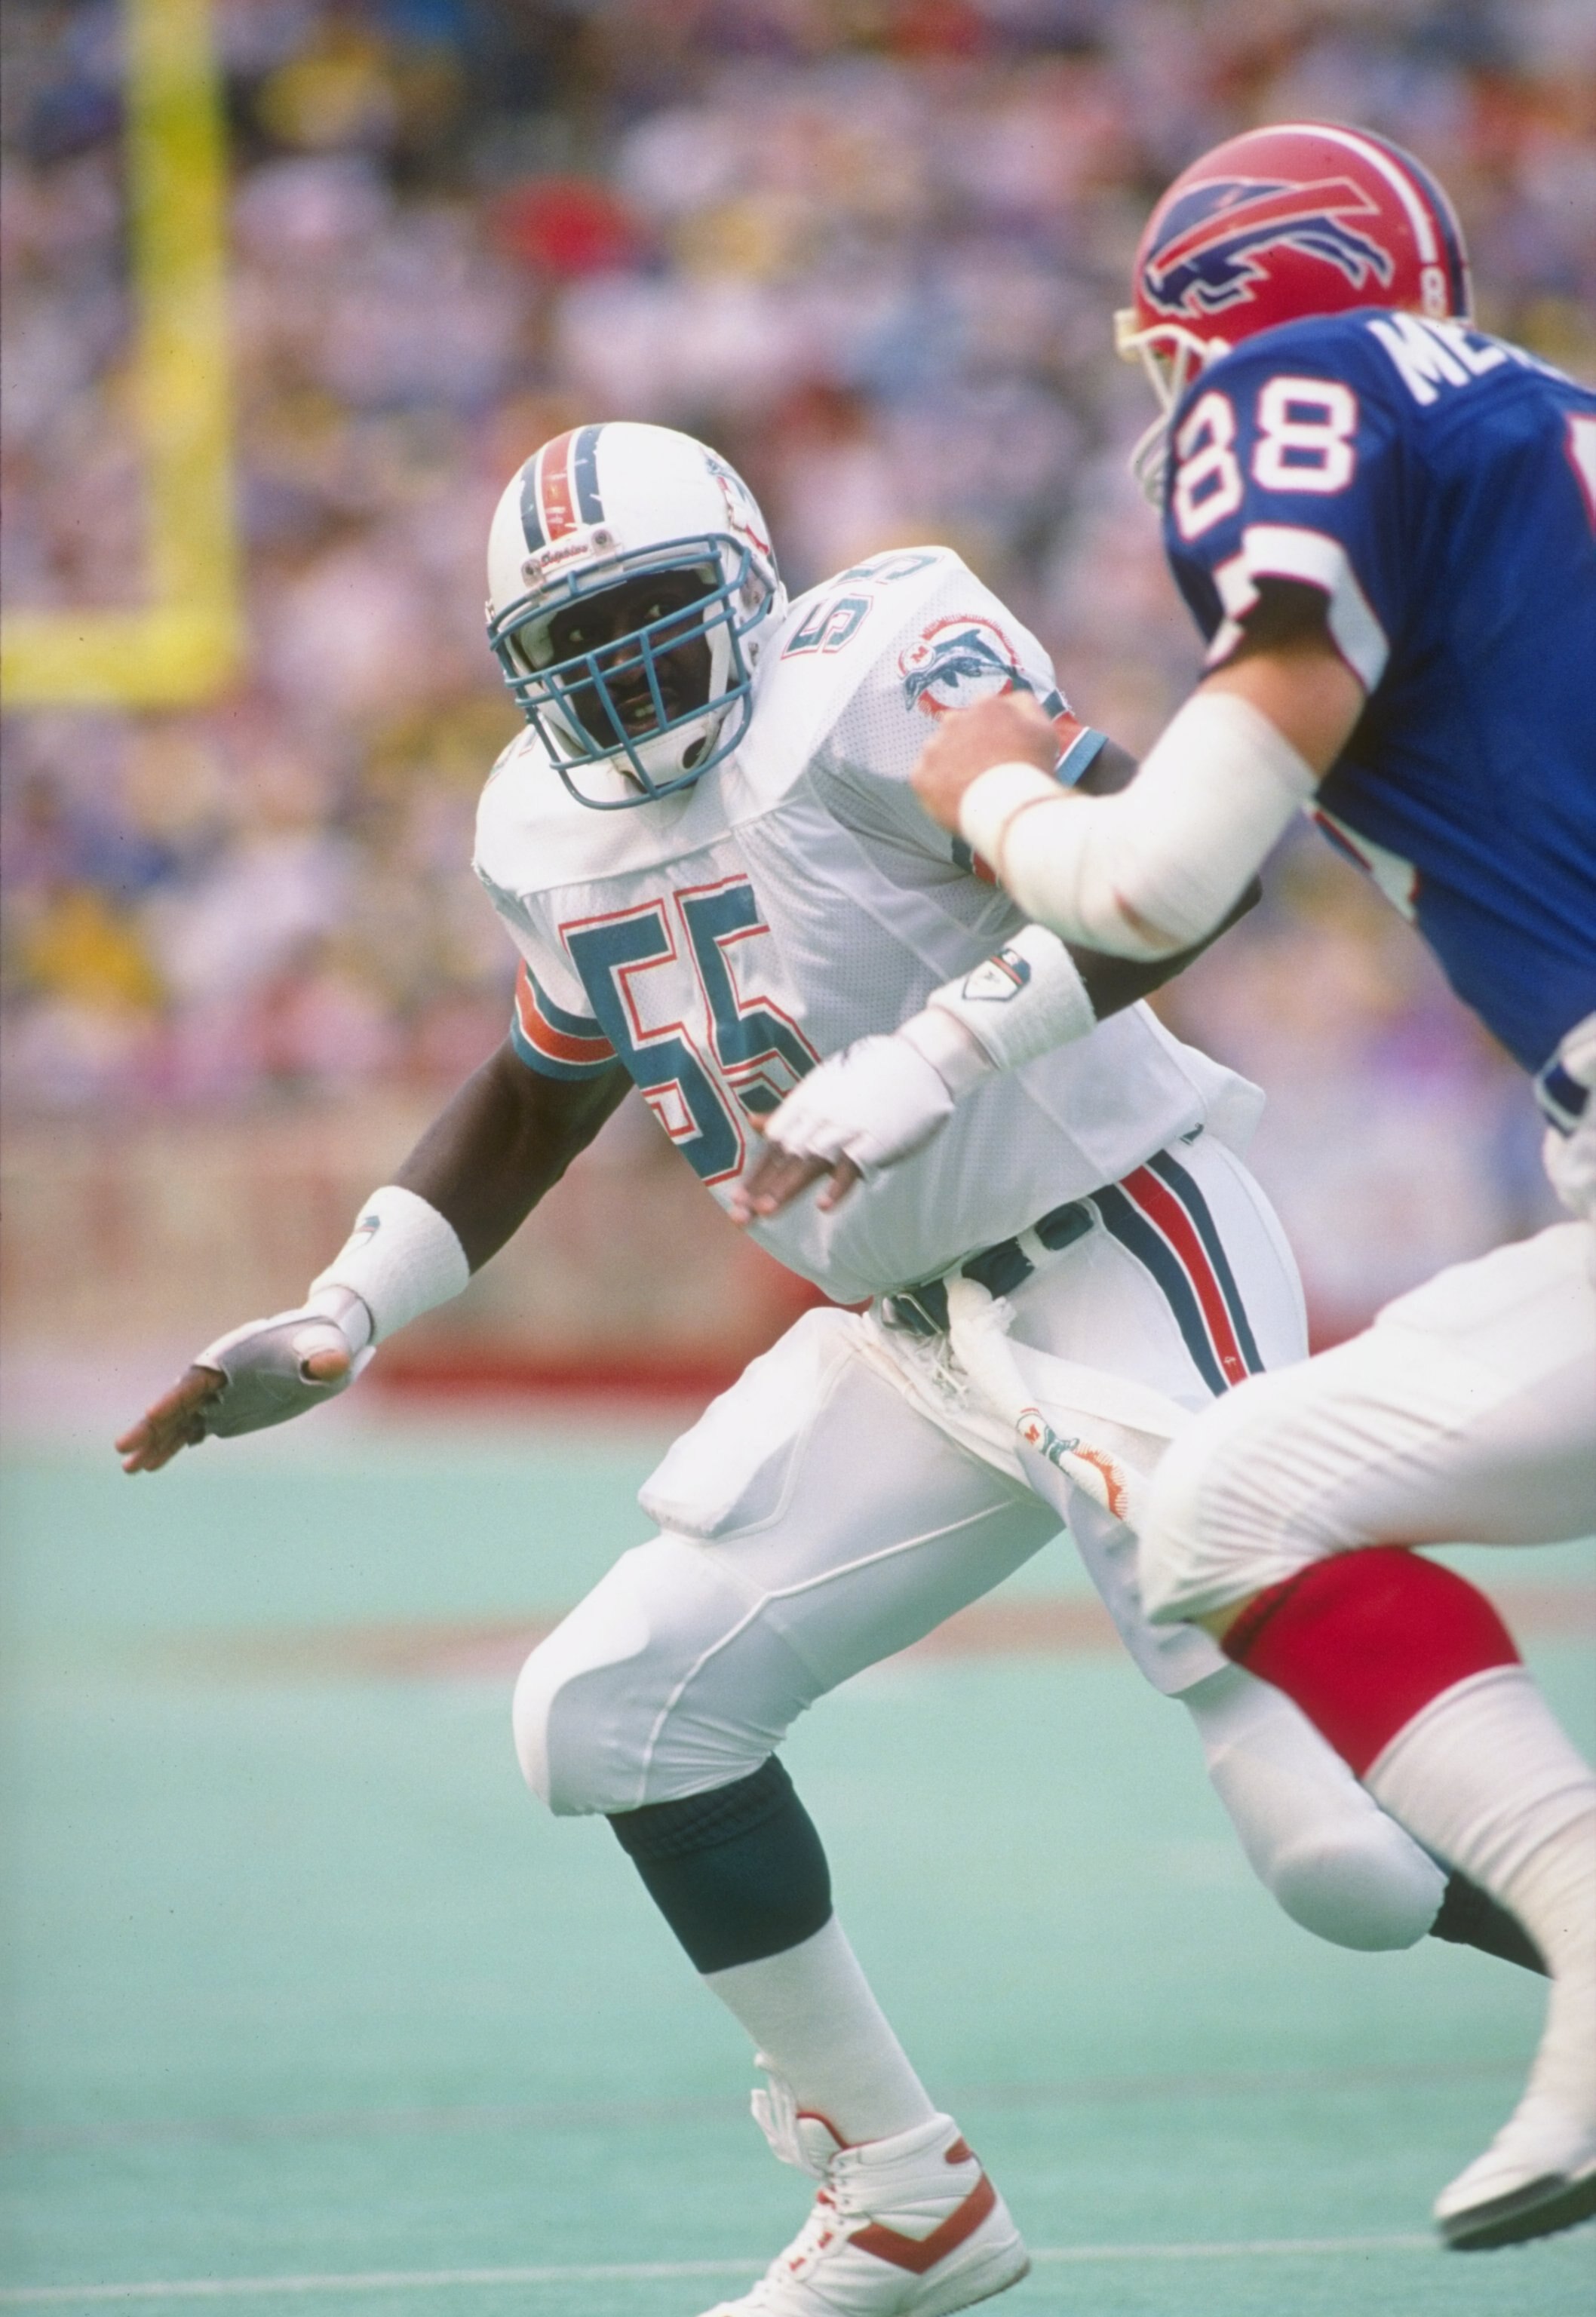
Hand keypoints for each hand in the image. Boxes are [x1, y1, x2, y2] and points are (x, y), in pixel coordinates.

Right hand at [115, 1299, 367, 1473]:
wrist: (324, 1348)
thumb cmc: (324, 1345)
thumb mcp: (328, 1351)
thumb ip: (324, 1358)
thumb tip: (333, 1363)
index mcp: (234, 1357)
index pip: (197, 1381)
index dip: (175, 1399)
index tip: (151, 1416)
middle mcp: (219, 1377)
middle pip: (178, 1404)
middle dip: (151, 1428)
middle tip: (123, 1451)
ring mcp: (220, 1396)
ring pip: (181, 1422)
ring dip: (157, 1443)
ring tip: (132, 1469)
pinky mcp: (226, 1411)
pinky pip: (194, 1430)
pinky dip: (175, 1445)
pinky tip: (155, 1464)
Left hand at [730, 1035, 955, 1221]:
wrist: (917, 1062)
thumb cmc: (868, 1076)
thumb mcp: (822, 1087)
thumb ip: (788, 1112)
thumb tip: (753, 1122)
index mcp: (806, 1104)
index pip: (773, 1146)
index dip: (756, 1175)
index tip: (737, 1201)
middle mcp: (820, 1117)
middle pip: (785, 1159)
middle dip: (762, 1189)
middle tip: (740, 1217)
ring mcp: (847, 1129)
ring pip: (811, 1163)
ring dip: (788, 1187)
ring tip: (766, 1211)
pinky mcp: (874, 1141)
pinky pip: (852, 1166)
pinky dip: (838, 1185)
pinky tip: (823, 1205)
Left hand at [911, 692, 1058, 832]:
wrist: (1008, 811)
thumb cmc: (1030, 772)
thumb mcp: (1044, 730)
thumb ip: (1025, 705)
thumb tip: (1009, 699)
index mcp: (985, 705)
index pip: (986, 713)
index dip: (995, 735)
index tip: (1002, 753)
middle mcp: (954, 719)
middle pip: (960, 730)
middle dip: (970, 746)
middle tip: (987, 772)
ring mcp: (934, 747)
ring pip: (940, 753)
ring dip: (952, 765)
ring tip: (973, 789)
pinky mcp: (920, 775)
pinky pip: (926, 778)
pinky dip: (938, 787)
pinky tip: (958, 798)